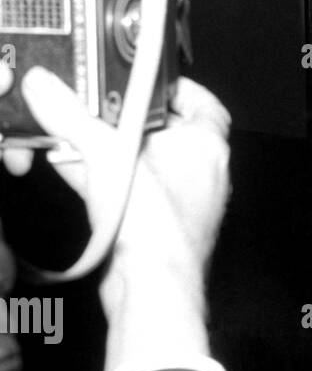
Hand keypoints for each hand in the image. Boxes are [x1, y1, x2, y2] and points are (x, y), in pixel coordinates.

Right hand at [8, 69, 230, 294]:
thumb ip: (72, 117)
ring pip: (143, 164)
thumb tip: (44, 86)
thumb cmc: (153, 223)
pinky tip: (70, 170)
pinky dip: (104, 180)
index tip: (146, 80)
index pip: (204, 104)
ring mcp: (181, 203)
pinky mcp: (157, 228)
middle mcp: (201, 174)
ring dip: (109, 152)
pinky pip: (131, 193)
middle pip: (165, 132)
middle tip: (96, 107)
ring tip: (72, 138)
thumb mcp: (105, 154)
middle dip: (128, 120)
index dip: (177, 89)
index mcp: (206, 147)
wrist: (152, 290)